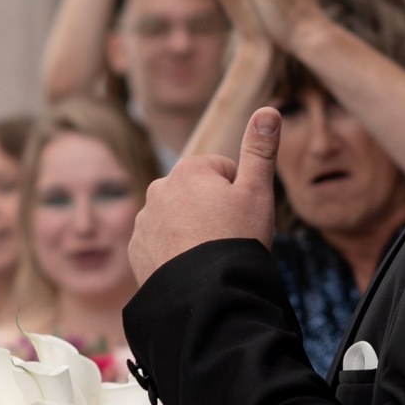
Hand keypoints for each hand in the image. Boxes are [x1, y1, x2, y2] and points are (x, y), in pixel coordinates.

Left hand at [132, 107, 279, 281]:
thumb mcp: (257, 191)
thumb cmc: (236, 239)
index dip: (241, 194)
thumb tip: (269, 109)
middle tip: (228, 238)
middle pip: (198, 194)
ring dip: (192, 232)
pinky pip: (161, 245)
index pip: (224, 171)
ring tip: (209, 256)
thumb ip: (261, 149)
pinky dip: (174, 254)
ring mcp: (144, 222)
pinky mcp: (136, 251)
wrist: (206, 294)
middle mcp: (158, 190)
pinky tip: (190, 269)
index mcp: (188, 170)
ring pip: (178, 220)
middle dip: (213, 210)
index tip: (243, 217)